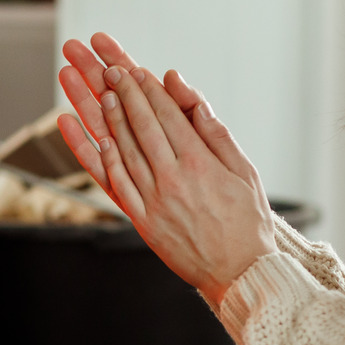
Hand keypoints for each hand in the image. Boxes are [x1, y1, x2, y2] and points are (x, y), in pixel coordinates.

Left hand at [56, 34, 275, 304]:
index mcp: (202, 164)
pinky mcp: (144, 222)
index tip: (134, 69)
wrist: (240, 274)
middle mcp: (175, 179)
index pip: (168, 116)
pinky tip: (97, 139)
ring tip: (99, 94)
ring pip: (126, 151)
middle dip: (124, 94)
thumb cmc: (247, 221)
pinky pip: (118, 185)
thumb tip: (193, 99)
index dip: (148, 89)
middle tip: (107, 70)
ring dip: (109, 120)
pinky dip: (105, 160)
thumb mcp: (245, 172)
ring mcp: (156, 202)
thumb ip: (216, 133)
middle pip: (142, 127)